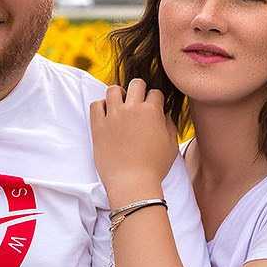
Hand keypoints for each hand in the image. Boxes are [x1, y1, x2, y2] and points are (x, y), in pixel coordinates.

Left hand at [90, 80, 178, 202]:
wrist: (132, 183)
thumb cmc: (154, 168)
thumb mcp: (171, 146)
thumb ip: (169, 126)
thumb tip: (163, 115)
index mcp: (152, 112)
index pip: (155, 93)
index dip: (155, 100)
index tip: (152, 109)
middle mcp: (132, 109)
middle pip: (136, 84)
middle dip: (139, 90)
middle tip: (137, 102)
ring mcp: (113, 116)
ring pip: (113, 90)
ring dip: (119, 95)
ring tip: (120, 105)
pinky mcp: (98, 126)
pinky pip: (95, 105)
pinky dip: (101, 105)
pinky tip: (106, 114)